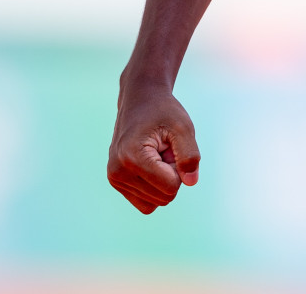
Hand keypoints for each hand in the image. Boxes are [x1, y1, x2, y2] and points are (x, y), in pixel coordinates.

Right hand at [107, 83, 200, 213]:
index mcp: (132, 158)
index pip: (171, 187)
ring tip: (156, 154)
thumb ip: (190, 155)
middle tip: (164, 149)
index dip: (179, 167)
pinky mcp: (116, 182)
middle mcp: (118, 172)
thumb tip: (190, 182)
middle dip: (172, 175)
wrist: (140, 101)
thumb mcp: (183, 127)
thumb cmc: (163, 113)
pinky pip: (146, 204)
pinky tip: (151, 165)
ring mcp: (114, 179)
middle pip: (164, 197)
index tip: (171, 146)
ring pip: (156, 202)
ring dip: (163, 180)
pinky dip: (154, 188)